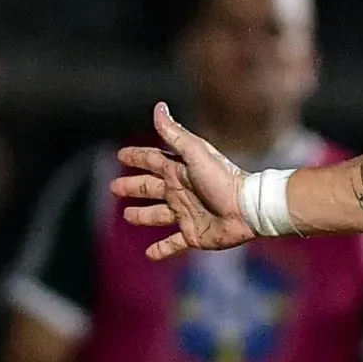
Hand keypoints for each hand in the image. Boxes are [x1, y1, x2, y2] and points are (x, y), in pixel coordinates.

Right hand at [112, 103, 253, 261]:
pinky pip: (173, 244)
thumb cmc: (224, 179)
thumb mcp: (196, 153)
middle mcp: (180, 191)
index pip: (152, 160)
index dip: (136, 157)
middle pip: (149, 188)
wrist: (249, 209)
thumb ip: (175, 133)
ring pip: (157, 215)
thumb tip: (158, 107)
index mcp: (179, 171)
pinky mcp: (194, 235)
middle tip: (114, 188)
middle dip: (132, 187)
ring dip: (143, 216)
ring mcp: (186, 214)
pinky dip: (161, 249)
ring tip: (127, 216)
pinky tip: (149, 254)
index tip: (120, 155)